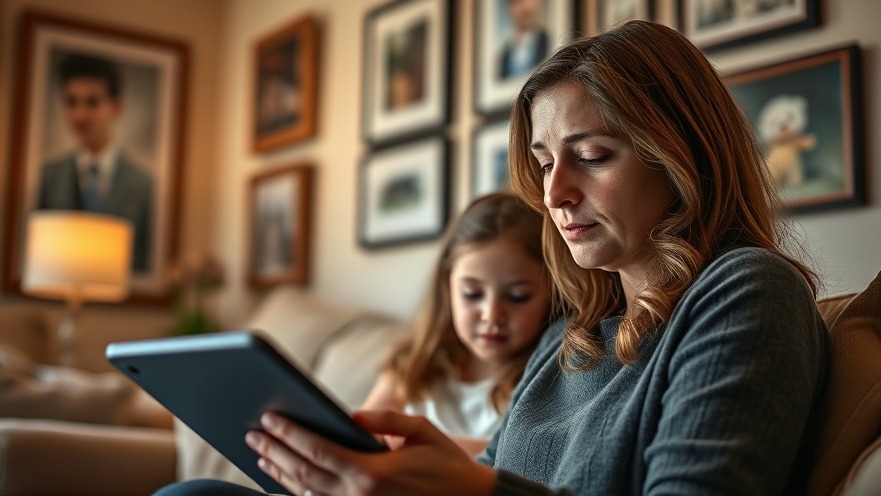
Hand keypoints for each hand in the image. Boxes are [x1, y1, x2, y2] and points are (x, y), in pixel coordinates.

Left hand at [246, 410, 496, 495]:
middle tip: (253, 433)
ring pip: (307, 494)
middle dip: (275, 451)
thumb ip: (385, 420)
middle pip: (304, 473)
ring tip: (261, 454)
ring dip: (280, 474)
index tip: (269, 418)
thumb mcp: (423, 432)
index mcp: (372, 472)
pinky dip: (299, 494)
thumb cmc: (448, 466)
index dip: (290, 434)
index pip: (317, 451)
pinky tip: (285, 483)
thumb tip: (350, 414)